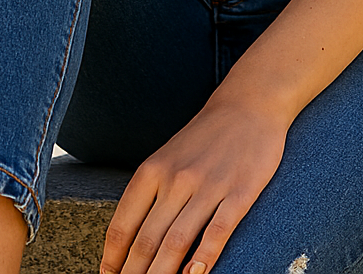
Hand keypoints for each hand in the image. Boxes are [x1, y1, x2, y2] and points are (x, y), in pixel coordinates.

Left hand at [99, 97, 287, 273]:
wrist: (249, 103)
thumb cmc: (205, 136)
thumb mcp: (168, 157)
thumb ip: (151, 194)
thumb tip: (130, 239)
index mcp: (153, 170)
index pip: (123, 224)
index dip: (112, 259)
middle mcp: (176, 179)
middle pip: (147, 240)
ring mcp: (208, 186)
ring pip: (176, 242)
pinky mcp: (240, 192)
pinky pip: (217, 231)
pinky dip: (204, 258)